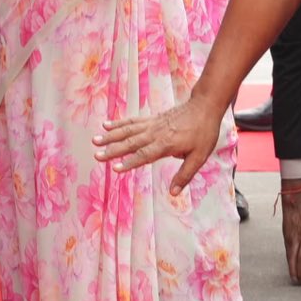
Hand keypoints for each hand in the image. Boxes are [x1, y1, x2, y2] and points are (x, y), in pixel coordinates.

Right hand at [93, 97, 222, 194]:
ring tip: (95, 140)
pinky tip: (107, 125)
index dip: (129, 162)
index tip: (114, 168)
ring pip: (128, 130)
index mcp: (166, 144)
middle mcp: (155, 133)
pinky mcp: (152, 119)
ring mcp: (152, 124)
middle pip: (131, 142)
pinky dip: (119, 123)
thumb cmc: (203, 133)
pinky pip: (132, 121)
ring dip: (111, 136)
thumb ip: (184, 175)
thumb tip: (173, 193)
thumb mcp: (199, 157)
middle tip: (97, 155)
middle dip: (112, 149)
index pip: (144, 155)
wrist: (204, 106)